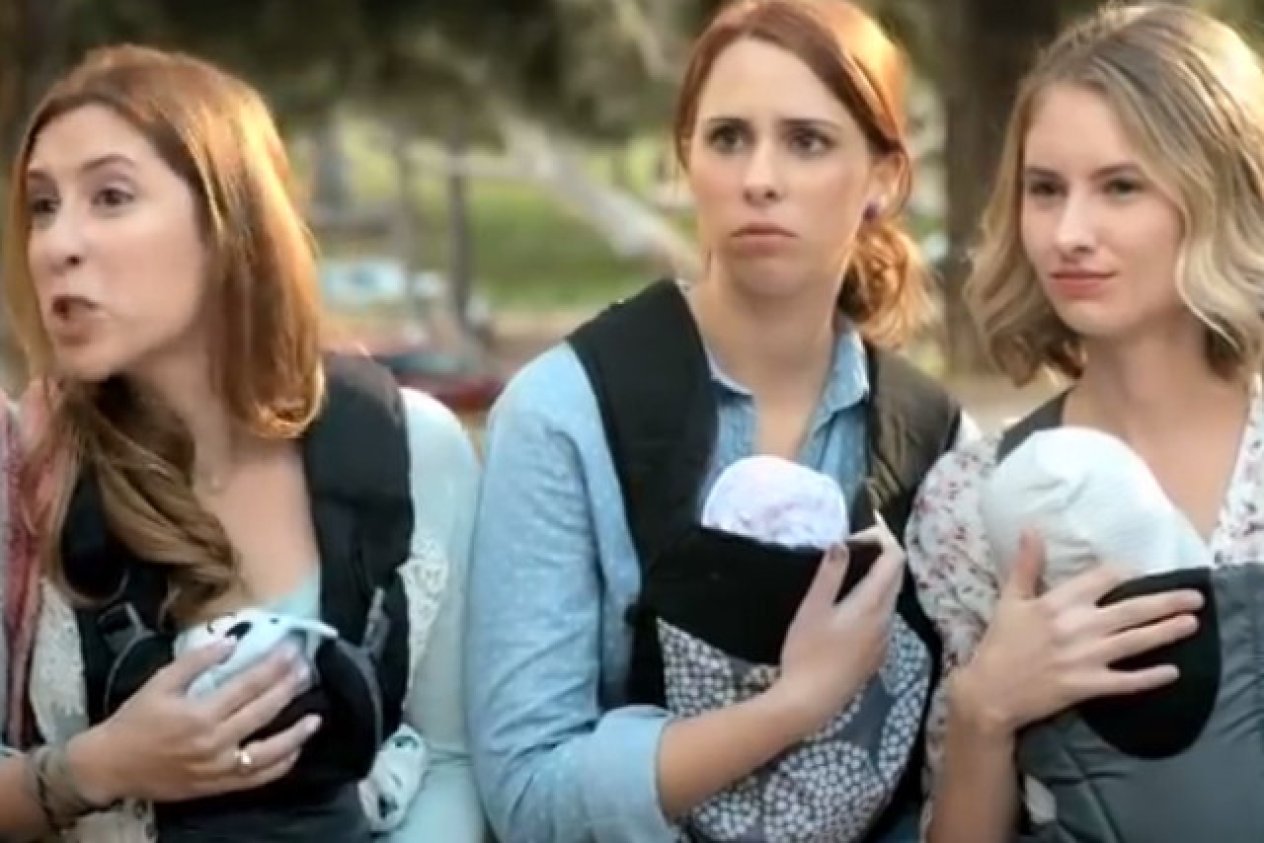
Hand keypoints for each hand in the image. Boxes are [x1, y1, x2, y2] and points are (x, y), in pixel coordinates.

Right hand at [68, 638, 320, 804]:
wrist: (111, 766)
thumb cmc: (135, 720)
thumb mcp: (160, 683)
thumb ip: (197, 661)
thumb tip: (232, 641)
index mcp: (200, 714)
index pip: (248, 686)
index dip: (274, 667)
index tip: (292, 651)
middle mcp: (214, 742)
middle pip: (263, 712)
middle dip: (289, 689)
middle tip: (307, 671)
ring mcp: (218, 768)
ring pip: (268, 752)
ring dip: (296, 734)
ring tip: (316, 717)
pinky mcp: (218, 786)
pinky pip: (257, 778)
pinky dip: (280, 765)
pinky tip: (295, 751)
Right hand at [772, 519, 904, 737]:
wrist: (811, 701)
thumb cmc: (808, 652)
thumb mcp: (812, 608)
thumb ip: (829, 574)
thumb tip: (841, 543)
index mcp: (871, 604)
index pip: (894, 561)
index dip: (884, 538)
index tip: (864, 527)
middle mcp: (885, 620)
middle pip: (895, 579)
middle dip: (883, 555)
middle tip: (857, 542)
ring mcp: (883, 640)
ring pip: (889, 599)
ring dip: (878, 580)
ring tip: (851, 570)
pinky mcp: (876, 655)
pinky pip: (882, 619)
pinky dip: (873, 602)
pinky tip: (849, 607)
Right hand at [954, 531, 1203, 735]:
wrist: (990, 692)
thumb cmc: (999, 643)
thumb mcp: (1009, 599)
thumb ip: (1026, 565)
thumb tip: (1031, 528)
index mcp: (1058, 602)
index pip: (1102, 578)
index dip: (1124, 572)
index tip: (1138, 571)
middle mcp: (1077, 627)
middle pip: (1131, 609)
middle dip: (1166, 602)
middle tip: (1195, 597)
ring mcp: (1085, 657)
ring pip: (1136, 641)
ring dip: (1166, 632)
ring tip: (1191, 623)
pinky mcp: (1087, 685)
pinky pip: (1126, 681)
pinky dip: (1150, 677)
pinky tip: (1171, 671)